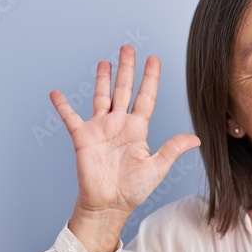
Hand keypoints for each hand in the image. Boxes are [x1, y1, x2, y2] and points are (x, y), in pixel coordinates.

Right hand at [50, 44, 199, 251]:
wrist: (110, 204)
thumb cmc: (134, 189)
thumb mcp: (157, 168)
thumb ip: (173, 149)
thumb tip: (196, 139)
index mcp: (138, 129)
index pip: (145, 98)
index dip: (150, 79)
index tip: (154, 59)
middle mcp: (119, 124)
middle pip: (124, 90)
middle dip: (127, 69)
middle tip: (129, 47)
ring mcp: (101, 129)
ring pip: (101, 97)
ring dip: (103, 79)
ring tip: (105, 61)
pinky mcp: (83, 138)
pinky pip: (71, 118)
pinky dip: (63, 105)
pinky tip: (56, 93)